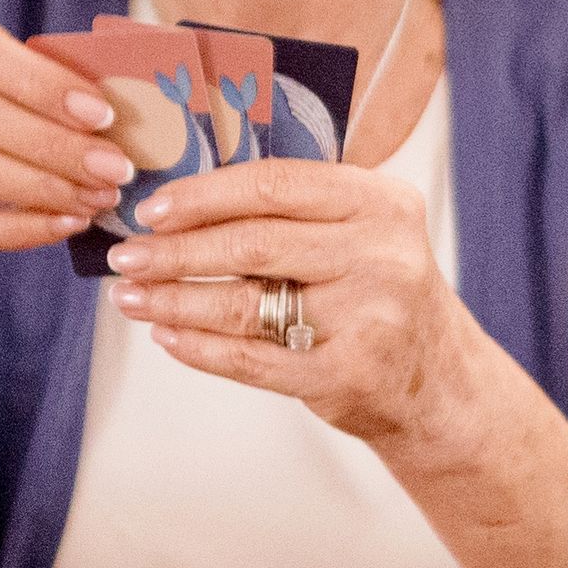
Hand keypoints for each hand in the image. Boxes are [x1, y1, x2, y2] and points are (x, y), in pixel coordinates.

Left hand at [105, 142, 498, 456]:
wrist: (439, 384)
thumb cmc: (382, 297)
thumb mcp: (362, 234)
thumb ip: (296, 211)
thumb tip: (185, 202)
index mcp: (380, 202)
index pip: (275, 183)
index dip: (205, 194)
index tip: (154, 207)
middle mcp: (381, 254)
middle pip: (254, 243)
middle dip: (177, 250)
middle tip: (128, 254)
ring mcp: (368, 317)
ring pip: (246, 303)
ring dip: (176, 299)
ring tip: (133, 296)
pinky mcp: (348, 375)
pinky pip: (254, 359)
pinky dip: (202, 348)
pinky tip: (169, 335)